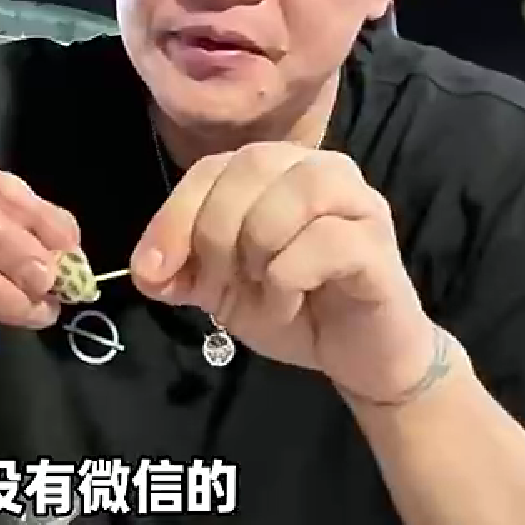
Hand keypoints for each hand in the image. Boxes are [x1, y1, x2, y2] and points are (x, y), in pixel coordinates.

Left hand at [130, 143, 440, 404]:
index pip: (213, 167)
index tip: (153, 268)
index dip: (176, 214)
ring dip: (258, 247)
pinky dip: (289, 280)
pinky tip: (290, 305)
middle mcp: (320, 169)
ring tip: (259, 287)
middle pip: (251, 167)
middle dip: (216, 232)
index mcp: (277, 170)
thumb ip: (182, 270)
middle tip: (216, 286)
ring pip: (293, 194)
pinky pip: (322, 243)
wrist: (360, 357)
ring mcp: (356, 202)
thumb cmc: (295, 307)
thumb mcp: (222, 288)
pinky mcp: (378, 244)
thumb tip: (146, 268)